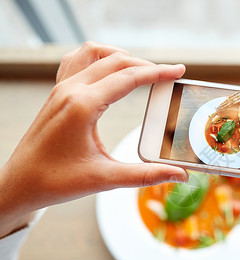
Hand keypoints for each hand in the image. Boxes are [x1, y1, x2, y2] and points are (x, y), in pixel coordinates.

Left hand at [0, 42, 187, 236]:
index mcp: (82, 106)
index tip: (178, 70)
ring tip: (141, 71)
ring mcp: (60, 89)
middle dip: (145, 65)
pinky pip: (77, 61)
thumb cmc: (55, 181)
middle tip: (168, 74)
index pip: (129, 78)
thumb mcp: (105, 178)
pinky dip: (98, 58)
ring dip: (121, 57)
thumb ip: (146, 175)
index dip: (158, 72)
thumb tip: (179, 174)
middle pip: (116, 61)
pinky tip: (108, 70)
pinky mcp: (56, 94)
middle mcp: (70, 90)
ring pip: (95, 54)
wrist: (19, 184)